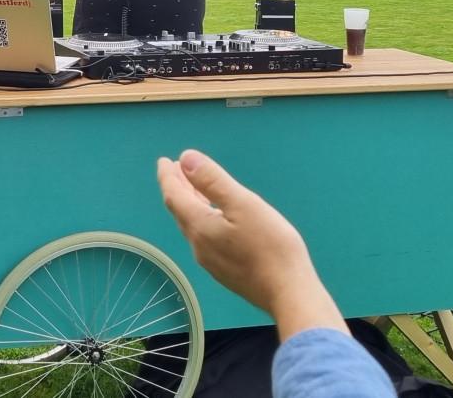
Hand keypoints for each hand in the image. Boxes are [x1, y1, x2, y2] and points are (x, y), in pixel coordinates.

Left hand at [158, 150, 343, 337]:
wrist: (289, 293)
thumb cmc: (270, 246)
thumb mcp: (242, 204)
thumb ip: (212, 181)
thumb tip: (185, 159)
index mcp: (199, 227)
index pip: (174, 197)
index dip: (168, 177)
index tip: (164, 161)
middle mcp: (199, 245)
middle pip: (181, 211)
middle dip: (178, 188)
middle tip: (177, 169)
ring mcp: (212, 261)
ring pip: (193, 225)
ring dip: (191, 203)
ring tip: (194, 188)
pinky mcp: (225, 271)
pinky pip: (205, 237)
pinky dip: (203, 218)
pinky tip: (216, 217)